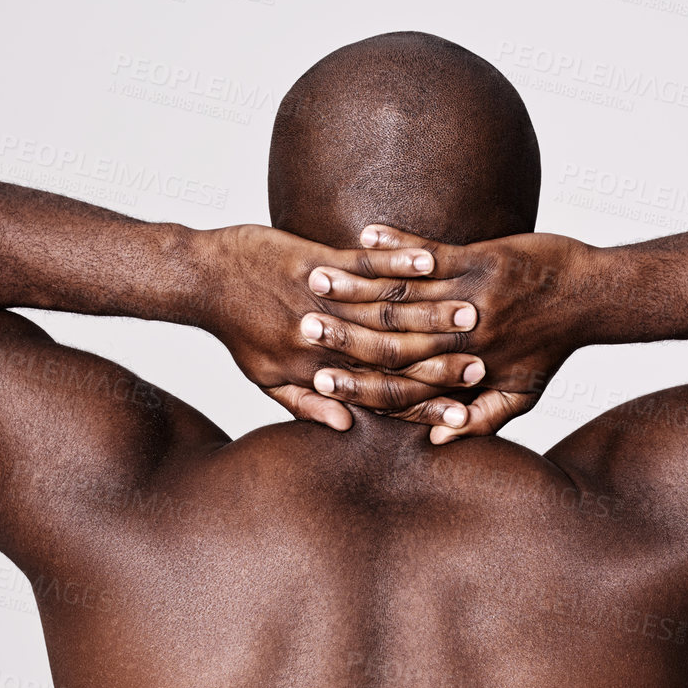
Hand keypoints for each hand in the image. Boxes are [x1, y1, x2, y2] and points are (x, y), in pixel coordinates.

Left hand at [191, 224, 484, 428]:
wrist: (204, 280)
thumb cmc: (238, 330)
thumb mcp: (267, 378)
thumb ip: (307, 404)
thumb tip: (344, 426)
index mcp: (316, 372)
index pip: (381, 394)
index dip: (422, 404)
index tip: (462, 411)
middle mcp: (322, 342)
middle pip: (393, 356)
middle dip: (441, 360)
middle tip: (484, 364)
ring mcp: (319, 300)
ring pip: (385, 311)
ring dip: (431, 310)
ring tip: (473, 311)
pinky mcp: (314, 262)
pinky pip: (364, 264)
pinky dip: (399, 262)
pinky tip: (431, 261)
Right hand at [305, 224, 592, 440]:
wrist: (594, 298)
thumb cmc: (553, 348)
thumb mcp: (521, 395)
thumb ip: (480, 420)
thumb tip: (437, 441)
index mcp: (466, 374)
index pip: (401, 387)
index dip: (358, 385)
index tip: (319, 380)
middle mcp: (464, 340)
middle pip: (391, 343)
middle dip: (342, 335)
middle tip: (300, 326)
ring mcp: (473, 298)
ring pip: (403, 297)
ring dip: (357, 286)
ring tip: (317, 279)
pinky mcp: (484, 260)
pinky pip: (431, 254)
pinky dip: (397, 246)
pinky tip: (365, 234)